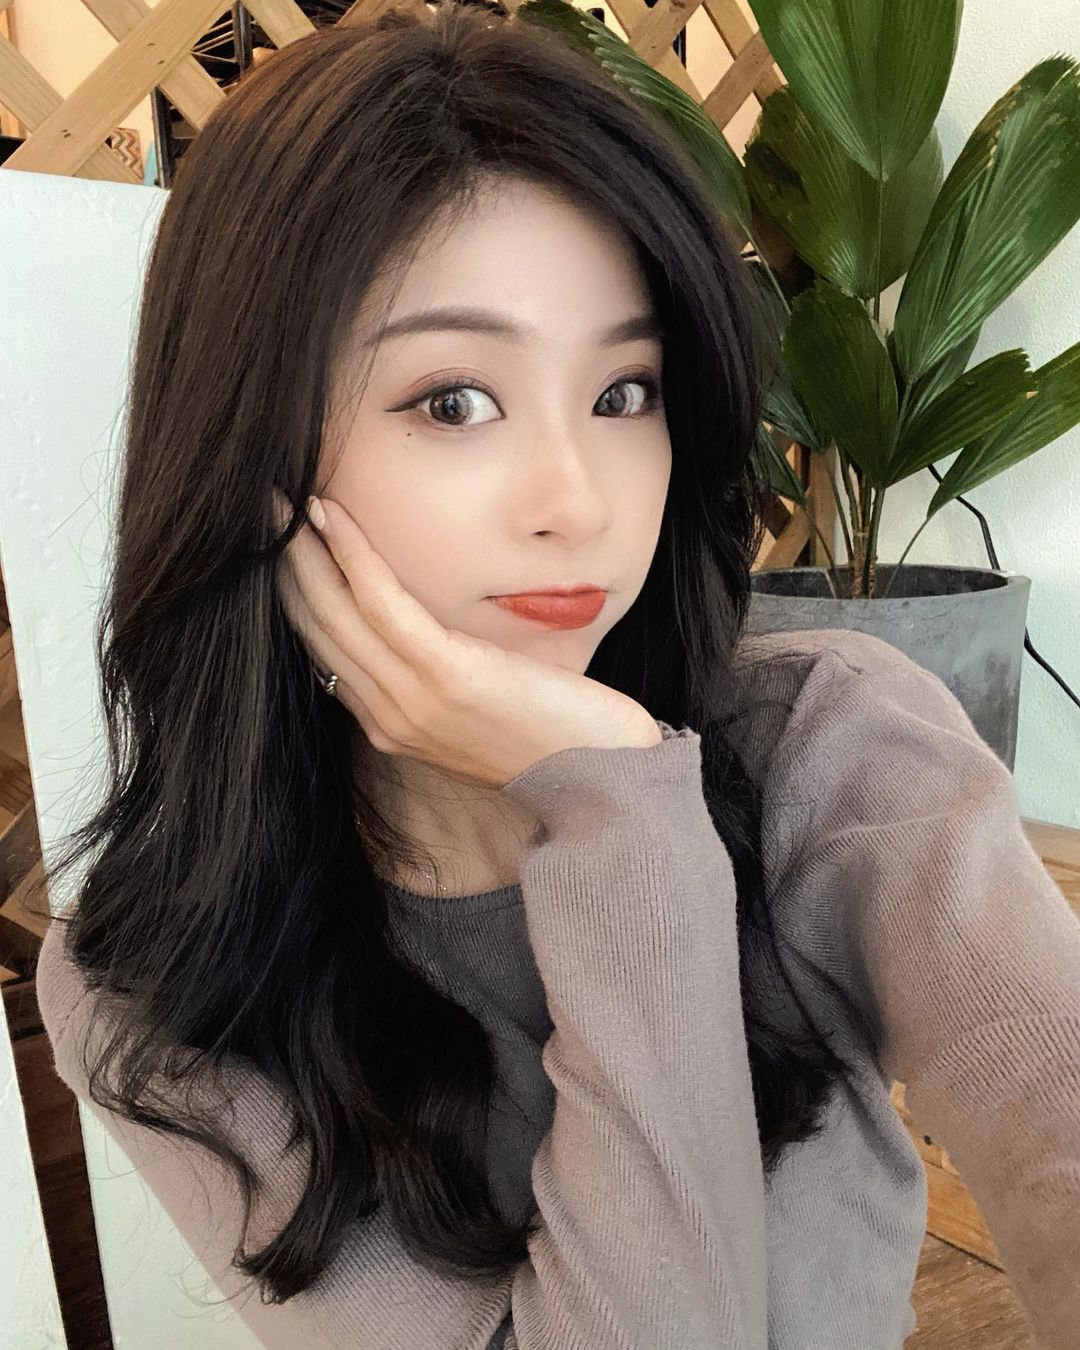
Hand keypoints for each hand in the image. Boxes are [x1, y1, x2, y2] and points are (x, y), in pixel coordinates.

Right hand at [271, 491, 660, 788]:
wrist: (605, 777)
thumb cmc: (557, 732)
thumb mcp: (482, 700)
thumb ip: (442, 669)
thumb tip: (424, 615)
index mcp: (391, 723)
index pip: (321, 647)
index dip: (294, 589)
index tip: (279, 539)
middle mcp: (388, 716)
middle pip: (314, 625)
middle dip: (283, 561)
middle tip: (265, 504)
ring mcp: (411, 701)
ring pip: (333, 610)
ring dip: (304, 547)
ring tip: (287, 497)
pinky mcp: (445, 676)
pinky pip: (380, 602)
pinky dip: (352, 553)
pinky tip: (334, 515)